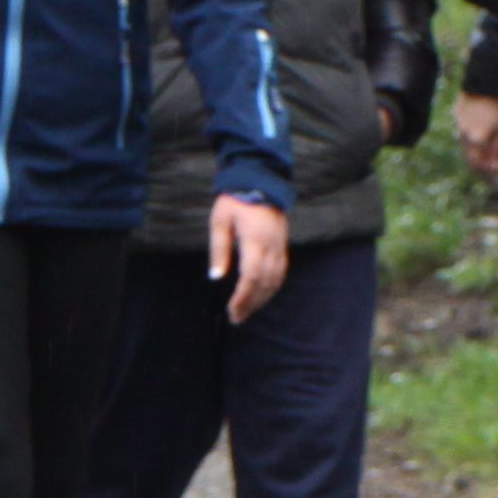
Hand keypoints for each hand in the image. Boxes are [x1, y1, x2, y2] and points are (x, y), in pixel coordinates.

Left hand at [211, 194, 290, 321]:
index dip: (242, 297)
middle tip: (236, 318)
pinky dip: (271, 287)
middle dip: (251, 304)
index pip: (251, 276)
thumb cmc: (236, 199)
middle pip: (264, 284)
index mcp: (255, 240)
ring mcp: (280, 246)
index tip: (231, 310)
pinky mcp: (282, 244)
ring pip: (275, 280)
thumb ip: (219, 250)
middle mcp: (271, 246)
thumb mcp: (220, 221)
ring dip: (262, 299)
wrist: (261, 179)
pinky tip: (261, 295)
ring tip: (246, 311)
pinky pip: (280, 272)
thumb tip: (215, 277)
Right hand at [454, 90, 497, 172]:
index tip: (495, 168)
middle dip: (480, 158)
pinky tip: (481, 124)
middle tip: (492, 158)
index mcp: (476, 139)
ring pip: (465, 140)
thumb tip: (496, 166)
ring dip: (475, 144)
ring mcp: (458, 122)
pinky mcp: (456, 112)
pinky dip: (470, 130)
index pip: (477, 161)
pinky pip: (462, 126)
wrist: (487, 80)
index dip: (486, 167)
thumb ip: (497, 149)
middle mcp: (463, 133)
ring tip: (489, 139)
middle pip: (469, 152)